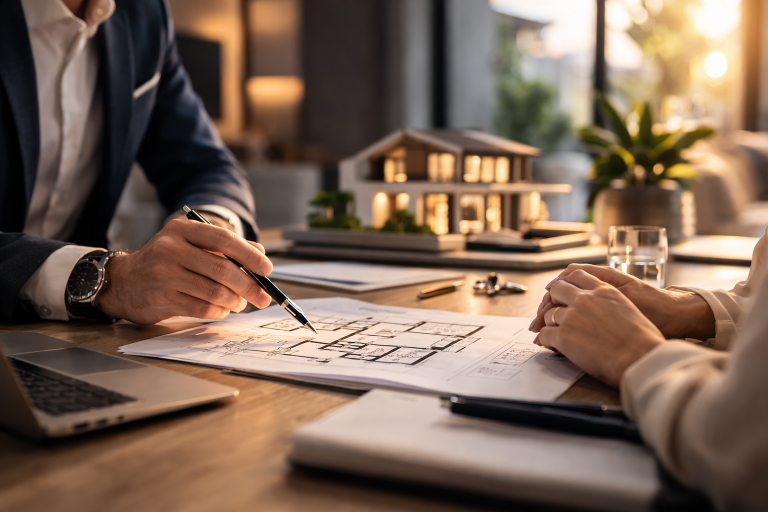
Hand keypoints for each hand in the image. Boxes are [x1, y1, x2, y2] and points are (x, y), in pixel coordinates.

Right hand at [96, 219, 273, 324]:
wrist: (123, 281)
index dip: (249, 255)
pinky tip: (222, 309)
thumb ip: (224, 246)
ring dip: (235, 300)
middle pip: (223, 269)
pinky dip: (219, 311)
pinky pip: (203, 308)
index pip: (223, 239)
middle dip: (249, 285)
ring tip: (240, 302)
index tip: (267, 269)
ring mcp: (164, 275)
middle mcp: (171, 249)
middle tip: (263, 296)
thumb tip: (260, 252)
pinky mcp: (162, 299)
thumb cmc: (165, 261)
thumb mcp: (190, 244)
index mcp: (182, 230)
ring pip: (215, 291)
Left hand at [538, 270, 664, 386]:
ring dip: (549, 324)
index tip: (563, 293)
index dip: (567, 284)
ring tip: (555, 334)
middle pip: (557, 290)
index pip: (576, 275)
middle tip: (553, 313)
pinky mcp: (563, 335)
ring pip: (548, 314)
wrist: (640, 357)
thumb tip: (598, 308)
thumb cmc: (642, 339)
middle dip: (553, 300)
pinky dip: (546, 340)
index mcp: (603, 290)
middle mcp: (585, 299)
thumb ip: (609, 301)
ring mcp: (572, 316)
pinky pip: (545, 334)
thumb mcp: (628, 307)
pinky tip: (552, 346)